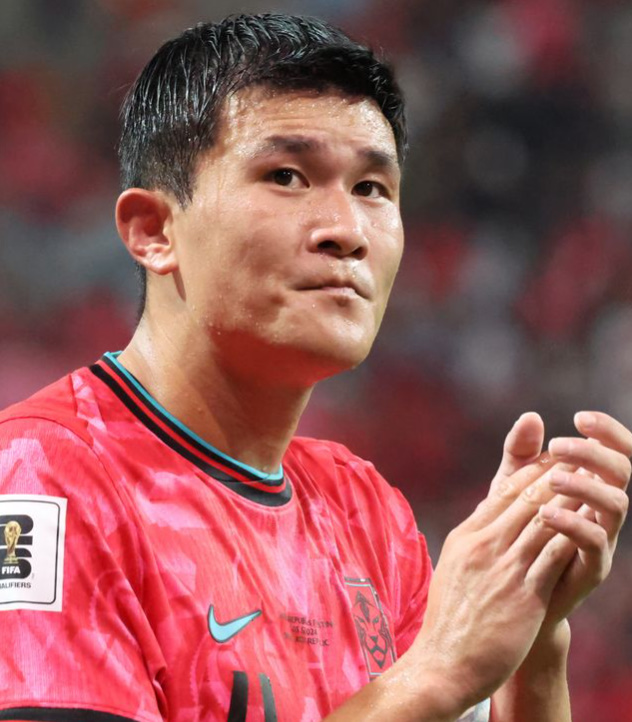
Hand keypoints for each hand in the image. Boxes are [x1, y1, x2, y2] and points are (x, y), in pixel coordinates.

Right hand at [406, 412, 628, 715]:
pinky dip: (572, 534)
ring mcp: (502, 568)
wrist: (444, 662)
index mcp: (466, 536)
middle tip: (578, 461)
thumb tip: (487, 521)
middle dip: (554, 477)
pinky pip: (552, 555)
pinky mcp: (523, 594)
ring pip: (541, 520)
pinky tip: (589, 523)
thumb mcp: (453, 566)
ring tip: (590, 483)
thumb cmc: (449, 618)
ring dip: (568, 498)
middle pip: (524, 499)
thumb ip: (473, 540)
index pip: (502, 493)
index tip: (551, 463)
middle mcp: (483, 545)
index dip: (530, 474)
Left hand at [531, 411, 631, 627]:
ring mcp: (602, 537)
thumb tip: (531, 416)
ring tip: (553, 478)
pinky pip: (596, 543)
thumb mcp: (511, 487)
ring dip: (586, 486)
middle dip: (594, 453)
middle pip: (621, 471)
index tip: (580, 418)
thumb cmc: (513, 531)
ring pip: (617, 505)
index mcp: (589, 484)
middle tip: (558, 445)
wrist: (508, 591)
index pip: (614, 451)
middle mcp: (602, 508)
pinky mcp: (591, 568)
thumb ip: (520, 454)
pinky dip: (574, 525)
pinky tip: (546, 513)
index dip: (607, 432)